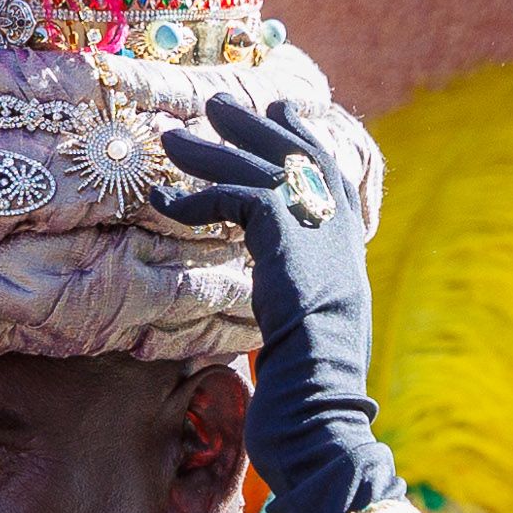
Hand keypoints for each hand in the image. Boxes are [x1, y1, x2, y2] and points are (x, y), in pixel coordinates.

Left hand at [147, 97, 398, 512]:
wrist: (325, 410)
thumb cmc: (311, 391)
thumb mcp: (304, 328)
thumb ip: (295, 293)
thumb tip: (278, 294)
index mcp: (346, 248)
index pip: (329, 173)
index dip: (303, 138)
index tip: (282, 110)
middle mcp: (338, 233)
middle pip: (297, 156)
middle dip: (256, 126)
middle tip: (218, 102)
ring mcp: (316, 235)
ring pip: (260, 167)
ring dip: (212, 149)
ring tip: (170, 136)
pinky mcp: (285, 241)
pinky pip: (237, 197)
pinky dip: (198, 194)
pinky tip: (166, 201)